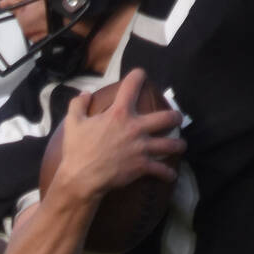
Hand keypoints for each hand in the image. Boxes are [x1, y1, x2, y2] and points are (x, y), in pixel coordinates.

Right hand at [53, 69, 184, 202]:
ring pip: (170, 145)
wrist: (82, 177)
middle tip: (176, 118)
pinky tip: (171, 175)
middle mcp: (135, 128)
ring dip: (178, 145)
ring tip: (180, 145)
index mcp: (119, 113)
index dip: (138, 76)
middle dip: (175, 117)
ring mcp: (142, 148)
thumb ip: (78, 105)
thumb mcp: (73, 123)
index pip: (132, 85)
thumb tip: (85, 94)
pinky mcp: (143, 166)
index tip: (141, 75)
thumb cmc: (77, 150)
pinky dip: (168, 174)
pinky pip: (162, 170)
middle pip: (166, 118)